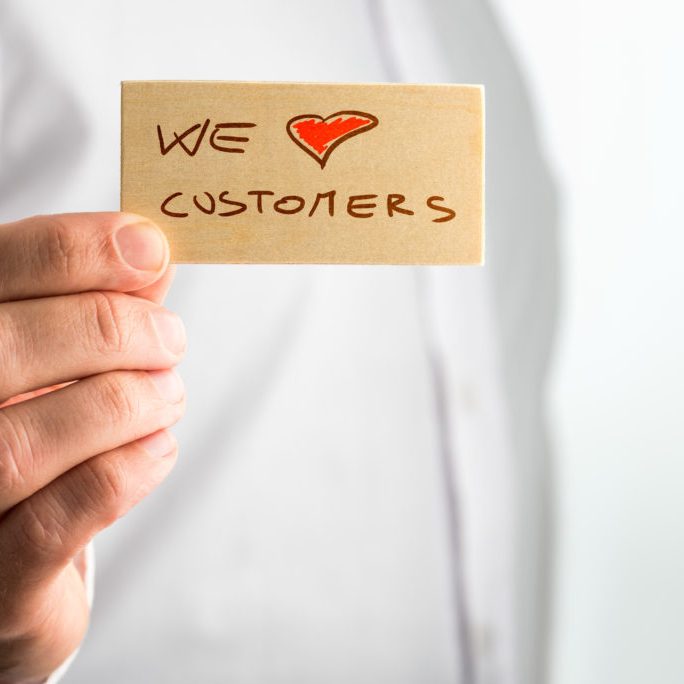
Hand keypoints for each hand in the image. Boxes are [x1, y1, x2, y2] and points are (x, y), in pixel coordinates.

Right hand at [0, 213, 185, 682]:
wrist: (7, 553)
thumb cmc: (31, 433)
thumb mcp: (54, 361)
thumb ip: (94, 308)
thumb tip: (150, 253)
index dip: (73, 251)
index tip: (150, 248)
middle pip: (5, 349)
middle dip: (110, 330)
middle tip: (171, 338)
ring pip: (25, 443)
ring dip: (124, 406)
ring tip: (167, 395)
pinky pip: (51, 527)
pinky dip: (121, 475)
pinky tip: (157, 448)